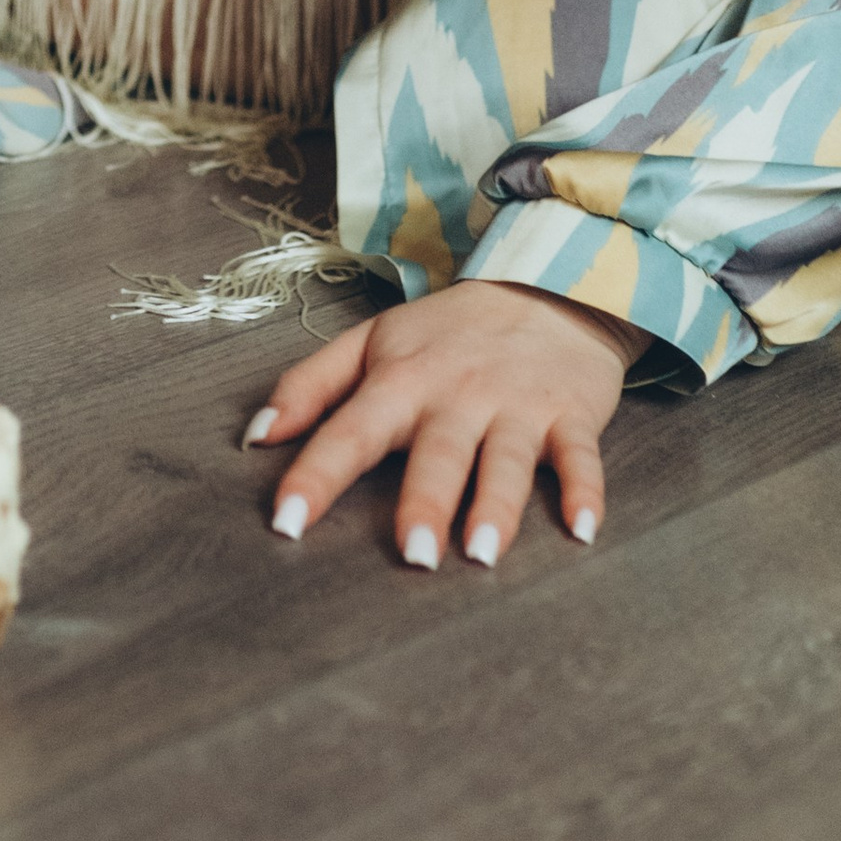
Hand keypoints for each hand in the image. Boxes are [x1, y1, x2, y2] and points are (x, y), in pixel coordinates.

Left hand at [242, 280, 644, 568]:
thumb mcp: (370, 342)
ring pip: (507, 460)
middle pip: (438, 454)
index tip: (286, 521)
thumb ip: (310, 386)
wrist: (543, 284)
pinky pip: (580, 456)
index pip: (350, 431)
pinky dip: (585, 491)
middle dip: (425, 503)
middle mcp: (458, 395)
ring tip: (483, 552)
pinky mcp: (572, 415)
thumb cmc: (446, 332)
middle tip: (414, 556)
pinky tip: (581, 528)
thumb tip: (255, 436)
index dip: (316, 475)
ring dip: (497, 506)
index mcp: (401, 380)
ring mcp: (518, 406)